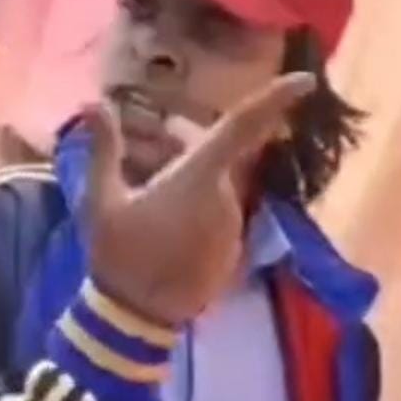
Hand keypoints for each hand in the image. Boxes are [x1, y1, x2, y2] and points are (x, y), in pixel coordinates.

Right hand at [84, 72, 315, 325]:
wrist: (139, 319)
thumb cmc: (119, 257)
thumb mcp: (100, 201)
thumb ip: (103, 149)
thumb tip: (93, 103)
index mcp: (197, 178)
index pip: (243, 127)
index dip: (277, 100)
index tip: (306, 80)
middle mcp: (225, 198)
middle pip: (217, 154)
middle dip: (192, 141)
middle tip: (158, 134)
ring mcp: (232, 226)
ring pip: (215, 185)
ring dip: (193, 176)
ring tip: (151, 187)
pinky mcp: (231, 250)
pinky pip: (216, 214)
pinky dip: (197, 205)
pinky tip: (165, 222)